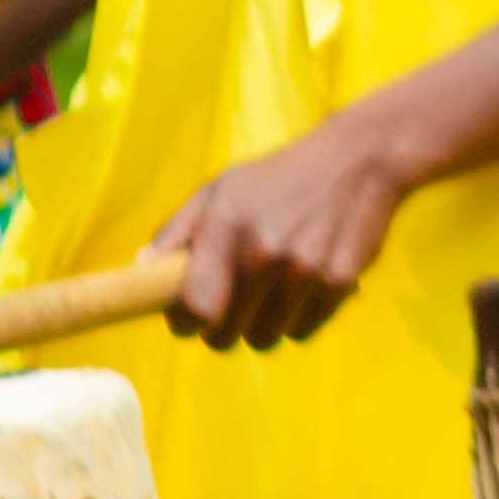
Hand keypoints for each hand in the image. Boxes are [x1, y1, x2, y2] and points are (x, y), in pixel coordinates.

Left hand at [158, 117, 416, 352]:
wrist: (358, 159)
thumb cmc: (277, 177)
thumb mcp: (221, 189)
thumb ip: (177, 232)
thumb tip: (141, 269)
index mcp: (226, 227)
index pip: (193, 308)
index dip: (183, 322)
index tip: (186, 318)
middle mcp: (264, 252)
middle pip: (224, 336)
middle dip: (219, 327)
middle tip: (228, 304)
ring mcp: (304, 271)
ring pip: (263, 339)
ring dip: (259, 324)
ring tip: (268, 290)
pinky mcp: (338, 284)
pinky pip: (301, 332)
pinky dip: (295, 319)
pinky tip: (301, 286)